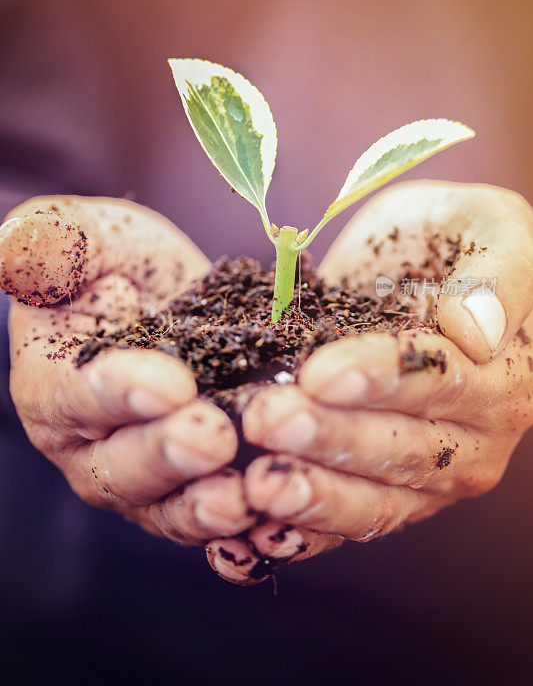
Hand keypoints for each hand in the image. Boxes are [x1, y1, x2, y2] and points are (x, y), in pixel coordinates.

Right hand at [1, 196, 252, 546]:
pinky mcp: (195, 489)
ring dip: (205, 506)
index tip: (170, 383)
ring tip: (245, 495)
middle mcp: (92, 444)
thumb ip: (55, 241)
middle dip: (167, 454)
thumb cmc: (122, 264)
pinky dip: (241, 526)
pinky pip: (213, 517)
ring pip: (168, 505)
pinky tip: (277, 521)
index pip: (75, 395)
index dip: (118, 392)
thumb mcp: (93, 237)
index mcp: (52, 384)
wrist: (176, 298)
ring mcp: (145, 476)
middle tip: (212, 437)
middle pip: (122, 464)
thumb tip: (11, 246)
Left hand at [215, 181, 532, 582]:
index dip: (378, 379)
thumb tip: (477, 331)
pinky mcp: (378, 490)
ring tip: (257, 487)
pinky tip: (248, 532)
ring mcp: (423, 475)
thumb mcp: (488, 229)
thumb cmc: (453, 237)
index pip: (437, 380)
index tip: (319, 373)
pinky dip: (298, 531)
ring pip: (371, 500)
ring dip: (313, 496)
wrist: (412, 266)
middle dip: (330, 438)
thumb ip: (498, 277)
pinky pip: (342, 521)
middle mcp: (469, 440)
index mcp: (500, 378)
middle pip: (400, 448)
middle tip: (267, 419)